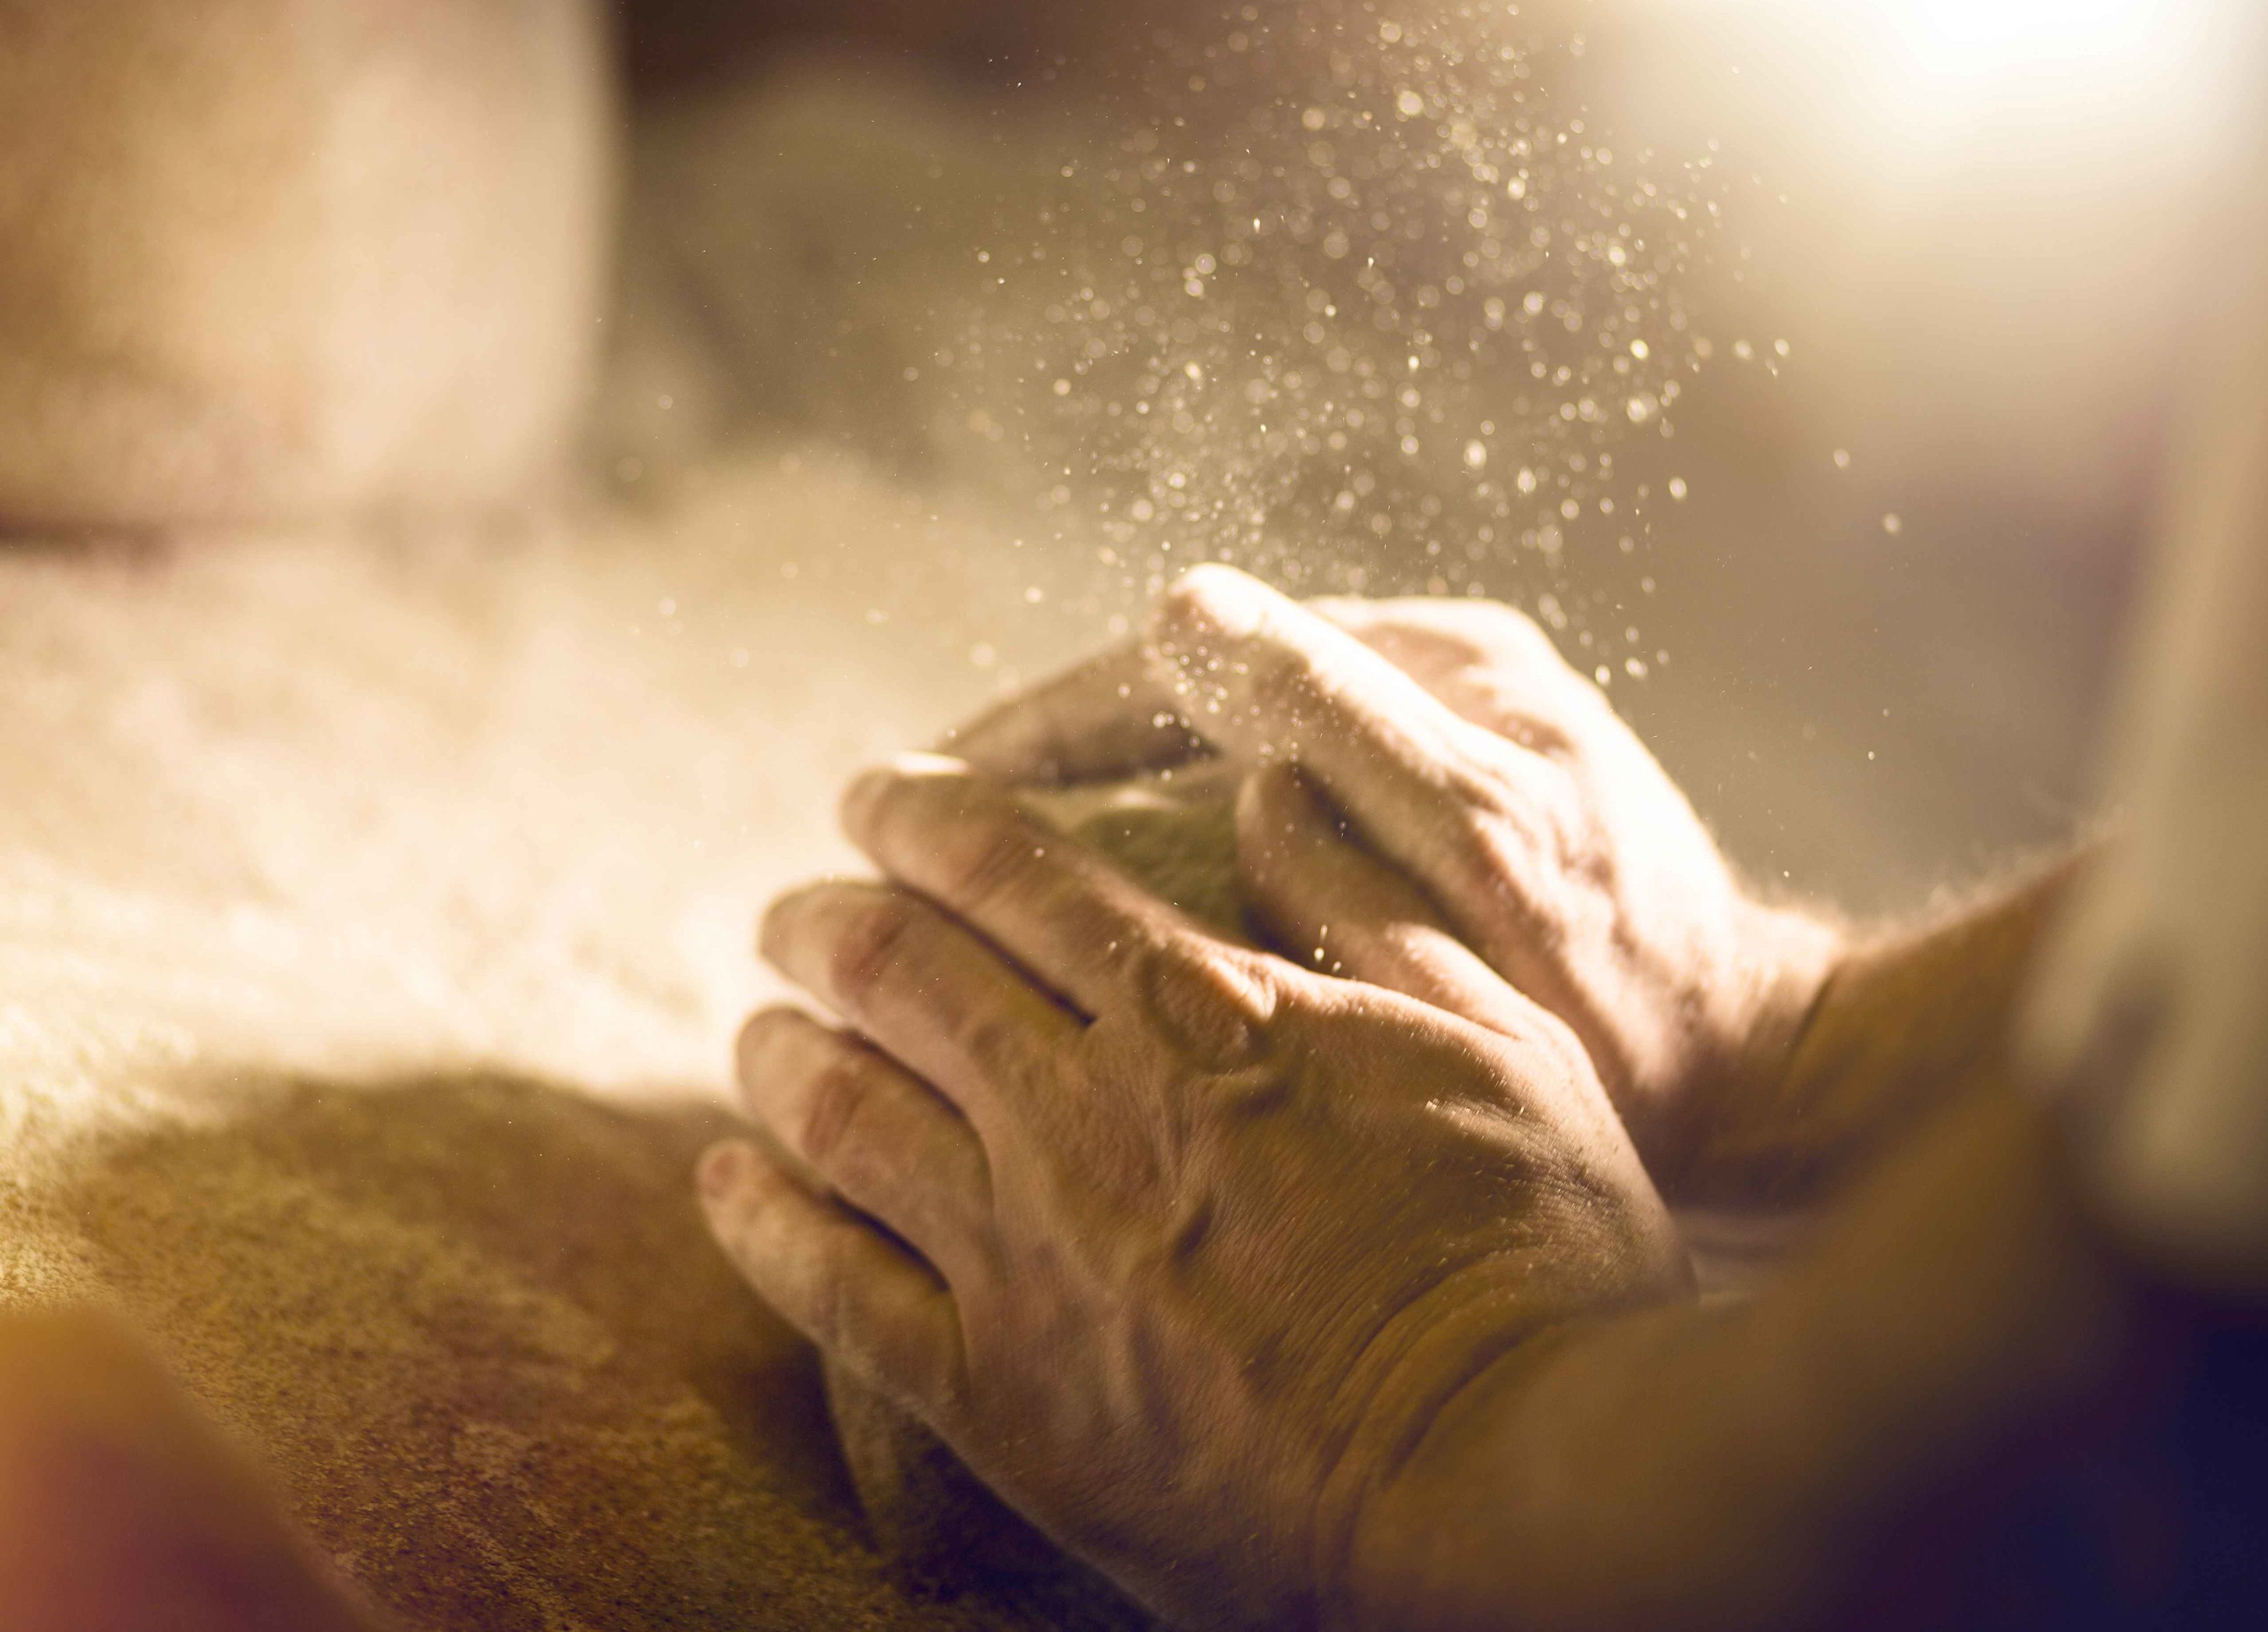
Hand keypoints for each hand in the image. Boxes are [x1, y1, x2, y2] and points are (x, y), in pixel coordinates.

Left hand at [702, 757, 1687, 1628]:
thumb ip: (1371, 902)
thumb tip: (1272, 783)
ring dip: (778, 1051)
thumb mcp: (1499, 1038)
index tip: (876, 796)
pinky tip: (728, 1180)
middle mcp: (1087, 1113)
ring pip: (839, 1111)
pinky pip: (831, 1289)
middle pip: (897, 971)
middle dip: (825, 919)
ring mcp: (1028, 1256)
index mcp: (1203, 1013)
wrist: (1519, 1484)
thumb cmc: (1539, 1253)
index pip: (1010, 870)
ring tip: (758, 1030)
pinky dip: (761, 1222)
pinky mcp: (997, 1396)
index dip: (921, 815)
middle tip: (793, 909)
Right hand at [945, 566, 1840, 1196]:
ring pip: (1201, 762)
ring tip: (965, 885)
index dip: (1040, 725)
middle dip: (1040, 764)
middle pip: (1179, 699)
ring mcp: (1419, 751)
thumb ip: (1344, 723)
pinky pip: (1244, 825)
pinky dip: (1153, 862)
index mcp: (1433, 666)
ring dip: (1083, 816)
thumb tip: (1177, 610)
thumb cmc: (1633, 985)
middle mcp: (1421, 684)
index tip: (920, 790)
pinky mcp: (1420, 826)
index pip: (1188, 655)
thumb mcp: (1489, 844)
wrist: (1754, 1077)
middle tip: (908, 840)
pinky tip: (1085, 927)